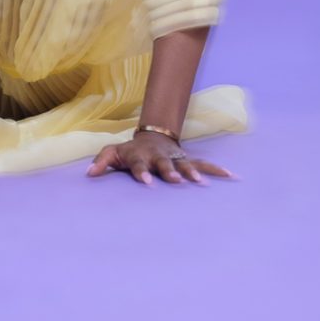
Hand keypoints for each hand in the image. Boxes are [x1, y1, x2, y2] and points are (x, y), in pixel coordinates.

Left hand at [86, 130, 237, 186]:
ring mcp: (175, 158)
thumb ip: (101, 161)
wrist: (152, 138)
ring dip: (193, 172)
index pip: (139, 165)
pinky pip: (203, 164)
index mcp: (140, 156)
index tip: (146, 182)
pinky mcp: (187, 160)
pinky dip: (216, 170)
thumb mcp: (113, 152)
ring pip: (185, 164)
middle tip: (177, 181)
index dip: (142, 173)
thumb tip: (89, 174)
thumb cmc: (129, 151)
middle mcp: (160, 157)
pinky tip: (230, 175)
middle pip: (165, 164)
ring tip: (202, 182)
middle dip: (171, 172)